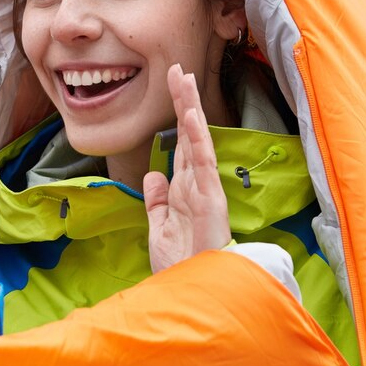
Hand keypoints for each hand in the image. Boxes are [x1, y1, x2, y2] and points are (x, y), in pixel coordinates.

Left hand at [142, 64, 232, 272]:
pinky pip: (204, 164)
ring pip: (198, 141)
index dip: (176, 116)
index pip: (180, 145)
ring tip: (185, 78)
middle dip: (184, 102)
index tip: (171, 87)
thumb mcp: (159, 229)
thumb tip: (154, 173)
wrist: (193, 296)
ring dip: (190, 109)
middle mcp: (197, 185)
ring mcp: (205, 190)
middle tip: (178, 69)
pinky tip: (191, 116)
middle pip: (189, 135)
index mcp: (185, 190)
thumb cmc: (181, 267)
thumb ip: (157, 202)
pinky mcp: (211, 200)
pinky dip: (198, 139)